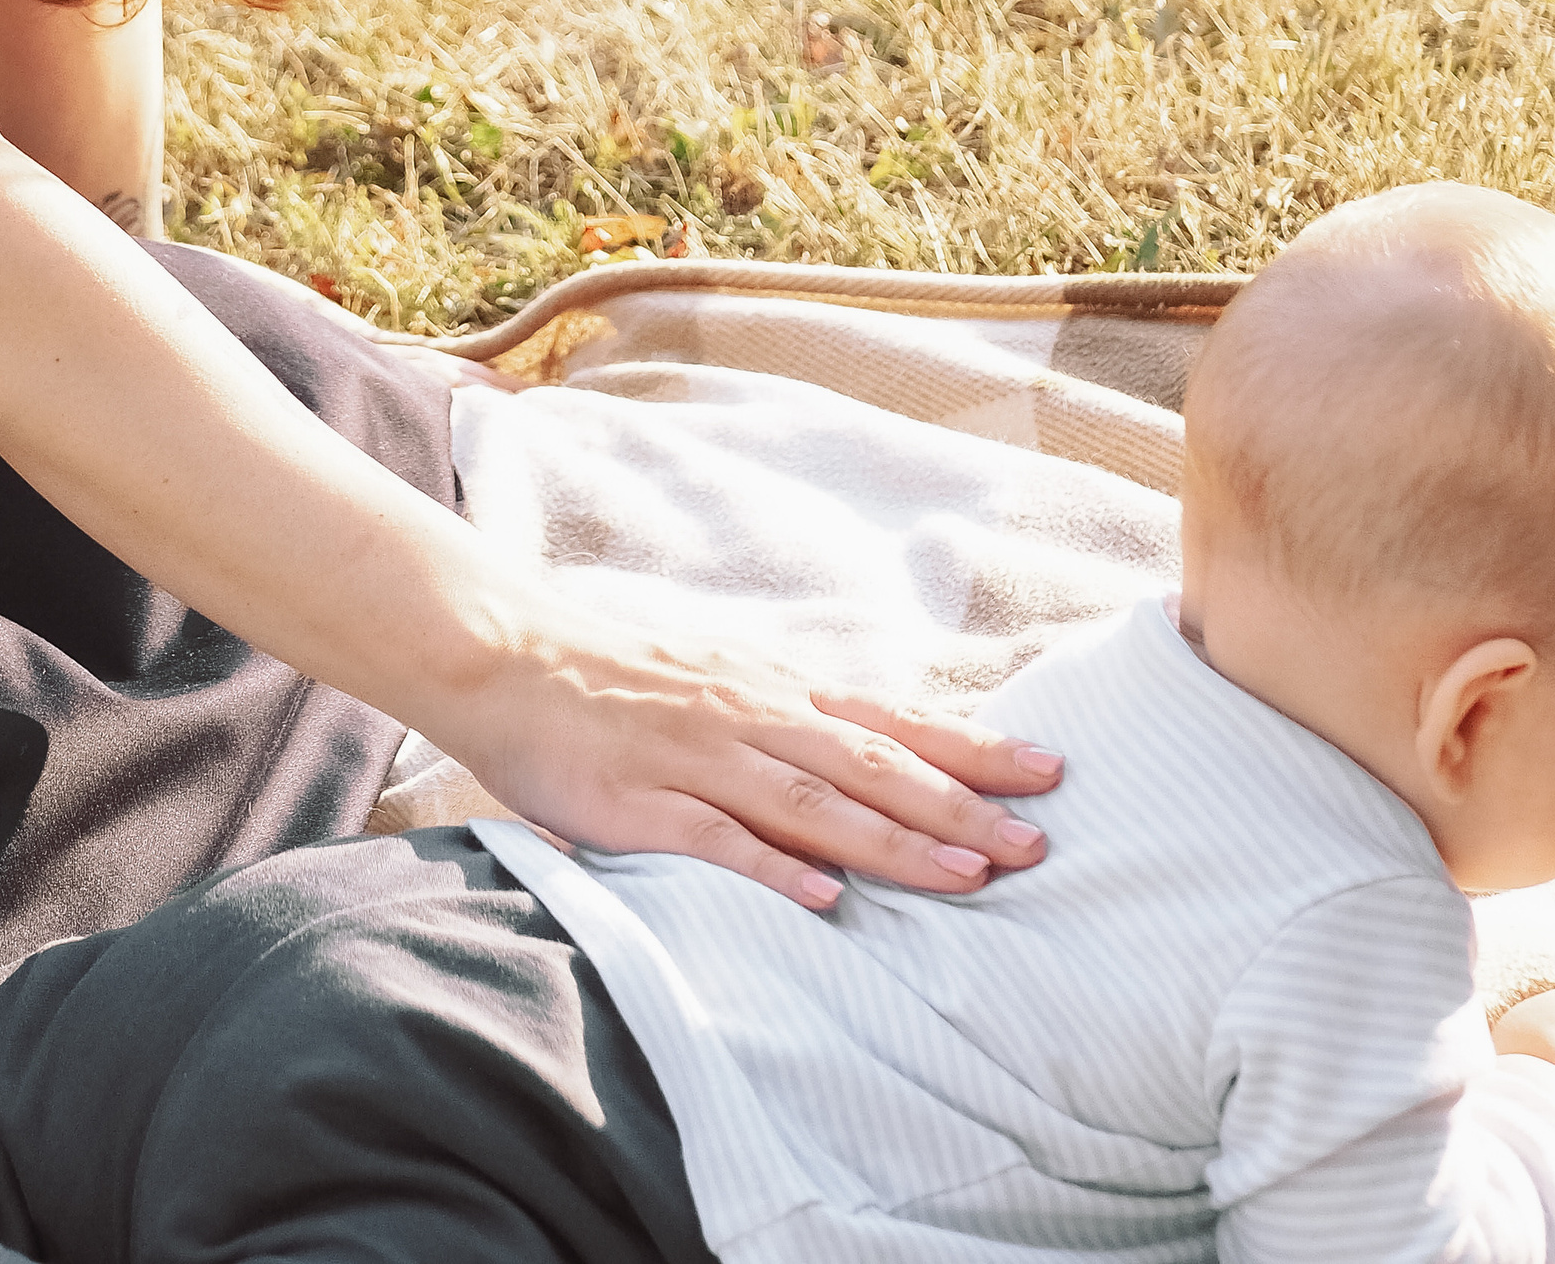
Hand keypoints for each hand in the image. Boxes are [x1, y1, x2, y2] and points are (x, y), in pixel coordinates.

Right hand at [433, 598, 1060, 910]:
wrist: (507, 654)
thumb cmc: (617, 673)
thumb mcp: (718, 675)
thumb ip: (789, 715)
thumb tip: (875, 749)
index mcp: (771, 686)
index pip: (890, 720)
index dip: (971, 749)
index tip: (1047, 772)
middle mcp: (749, 714)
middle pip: (871, 763)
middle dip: (959, 805)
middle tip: (1036, 842)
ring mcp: (696, 758)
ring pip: (811, 802)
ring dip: (893, 841)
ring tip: (965, 879)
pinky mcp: (639, 802)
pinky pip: (714, 839)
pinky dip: (772, 867)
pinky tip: (822, 899)